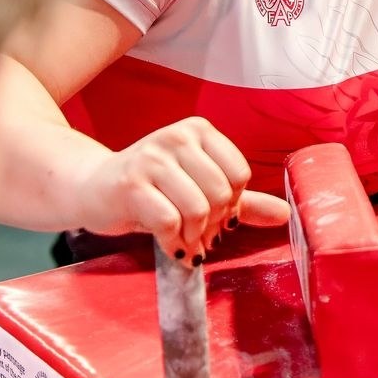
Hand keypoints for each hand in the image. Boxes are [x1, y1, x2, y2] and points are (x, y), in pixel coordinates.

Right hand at [77, 116, 289, 262]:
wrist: (92, 188)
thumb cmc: (152, 189)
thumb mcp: (199, 188)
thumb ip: (242, 201)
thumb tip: (286, 215)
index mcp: (199, 130)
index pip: (239, 174)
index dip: (232, 205)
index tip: (217, 217)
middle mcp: (177, 137)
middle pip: (221, 194)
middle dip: (214, 225)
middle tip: (200, 236)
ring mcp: (152, 157)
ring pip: (197, 209)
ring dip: (194, 237)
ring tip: (185, 241)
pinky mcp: (131, 183)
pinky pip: (168, 222)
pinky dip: (173, 244)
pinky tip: (170, 246)